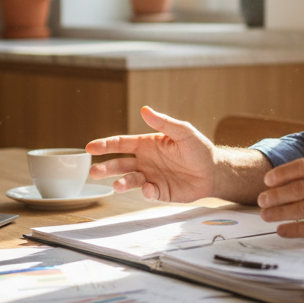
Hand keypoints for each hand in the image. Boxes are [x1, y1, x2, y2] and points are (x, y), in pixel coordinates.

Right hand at [85, 106, 216, 202]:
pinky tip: (148, 188)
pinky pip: (148, 193)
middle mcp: (145, 161)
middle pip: (119, 164)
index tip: (90, 148)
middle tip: (93, 171)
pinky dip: (146, 192)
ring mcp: (151, 177)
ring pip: (129, 180)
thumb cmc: (199, 149)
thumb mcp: (183, 132)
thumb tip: (145, 109)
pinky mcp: (160, 192)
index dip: (105, 145)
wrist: (213, 171)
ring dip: (121, 183)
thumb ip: (164, 123)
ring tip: (117, 185)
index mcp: (146, 144)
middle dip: (105, 168)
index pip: (121, 144)